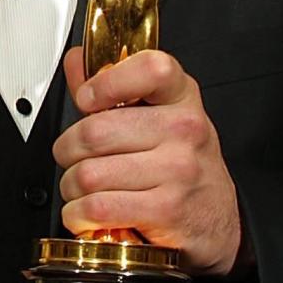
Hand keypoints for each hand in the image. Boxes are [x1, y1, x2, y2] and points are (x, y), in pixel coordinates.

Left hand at [53, 47, 242, 276]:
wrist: (215, 219)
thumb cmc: (181, 163)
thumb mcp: (158, 115)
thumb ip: (112, 88)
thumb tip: (76, 62)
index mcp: (181, 96)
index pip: (150, 69)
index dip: (106, 81)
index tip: (87, 99)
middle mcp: (184, 130)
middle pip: (95, 131)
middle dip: (67, 149)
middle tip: (71, 157)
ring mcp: (178, 170)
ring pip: (90, 173)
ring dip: (71, 185)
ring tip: (80, 187)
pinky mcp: (166, 210)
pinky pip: (97, 207)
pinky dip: (78, 213)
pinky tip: (85, 211)